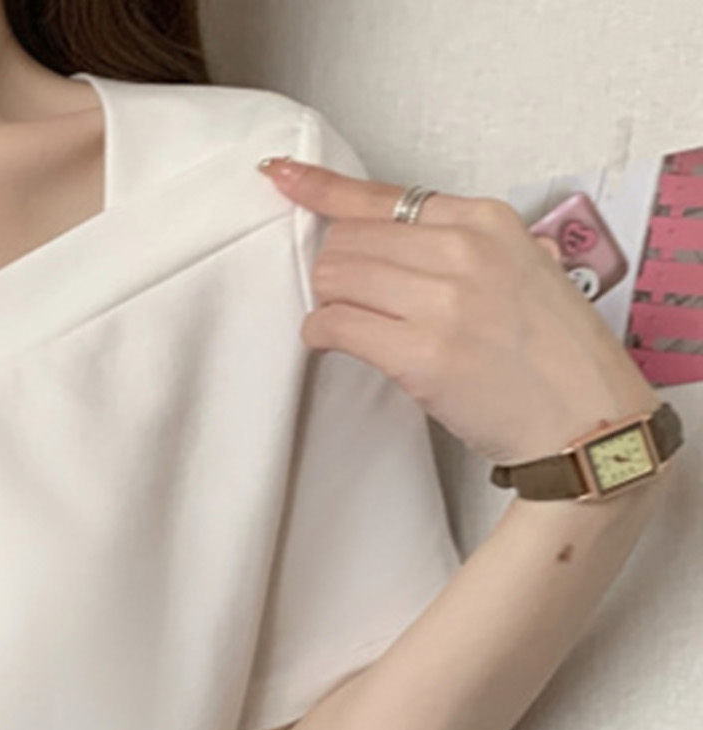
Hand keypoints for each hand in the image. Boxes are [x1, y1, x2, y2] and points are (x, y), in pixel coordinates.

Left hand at [261, 156, 662, 466]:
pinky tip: (331, 342)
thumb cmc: (554, 353)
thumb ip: (472, 245)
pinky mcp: (419, 353)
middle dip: (335, 270)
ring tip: (349, 323)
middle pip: (348, 239)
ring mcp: (441, 301)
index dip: (321, 187)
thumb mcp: (525, 267)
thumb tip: (411, 240)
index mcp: (485, 220)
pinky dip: (320, 333)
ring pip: (335, 277)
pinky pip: (335, 325)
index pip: (381, 195)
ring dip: (327, 301)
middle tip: (349, 298)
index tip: (284, 175)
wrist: (583, 416)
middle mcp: (461, 250)